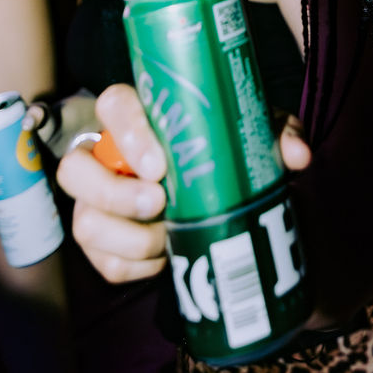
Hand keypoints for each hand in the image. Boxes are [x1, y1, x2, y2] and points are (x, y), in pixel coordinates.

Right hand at [56, 85, 312, 284]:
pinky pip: (107, 265)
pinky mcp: (103, 246)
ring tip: (169, 236)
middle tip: (159, 203)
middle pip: (75, 170)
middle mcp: (105, 157)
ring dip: (129, 239)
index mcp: (139, 115)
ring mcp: (97, 203)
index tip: (159, 162)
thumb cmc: (229, 148)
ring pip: (86, 223)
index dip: (126, 131)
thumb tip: (297, 156)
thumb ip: (277, 134)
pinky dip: (137, 267)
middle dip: (113, 194)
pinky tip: (166, 256)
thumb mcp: (254, 133)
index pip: (112, 105)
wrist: (224, 196)